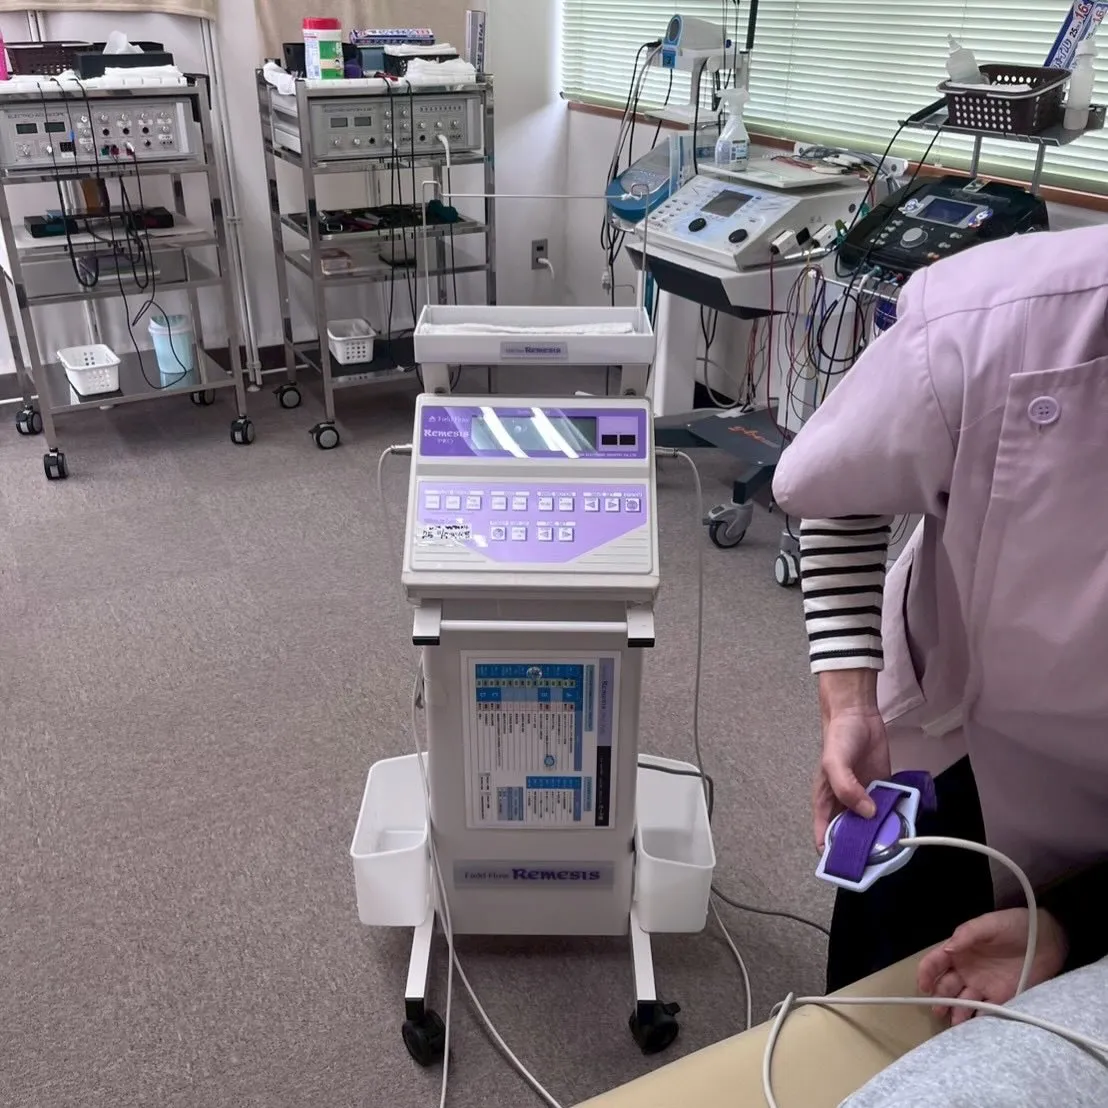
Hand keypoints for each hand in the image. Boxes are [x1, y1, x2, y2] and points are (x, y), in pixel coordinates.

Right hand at [814, 670, 889, 849]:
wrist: (858, 715)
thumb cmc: (839, 739)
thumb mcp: (834, 763)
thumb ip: (847, 789)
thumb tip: (867, 814)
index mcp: (826, 803)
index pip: (824, 838)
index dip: (833, 855)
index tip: (849, 866)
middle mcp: (844, 806)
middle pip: (850, 838)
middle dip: (862, 849)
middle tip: (879, 859)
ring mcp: (864, 800)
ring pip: (871, 827)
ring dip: (881, 836)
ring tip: (896, 844)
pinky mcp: (882, 791)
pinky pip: (888, 811)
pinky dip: (895, 819)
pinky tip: (905, 825)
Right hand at [918, 908, 1068, 1025]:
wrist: (1047, 938)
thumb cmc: (1013, 925)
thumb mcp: (988, 924)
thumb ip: (966, 935)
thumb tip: (946, 950)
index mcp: (959, 951)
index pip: (935, 963)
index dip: (926, 974)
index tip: (924, 987)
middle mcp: (967, 971)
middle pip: (946, 987)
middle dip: (939, 999)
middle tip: (938, 1011)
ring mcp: (984, 986)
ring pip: (963, 1003)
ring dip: (956, 1013)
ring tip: (954, 1025)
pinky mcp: (1003, 999)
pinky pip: (986, 1012)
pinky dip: (978, 1021)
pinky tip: (973, 1028)